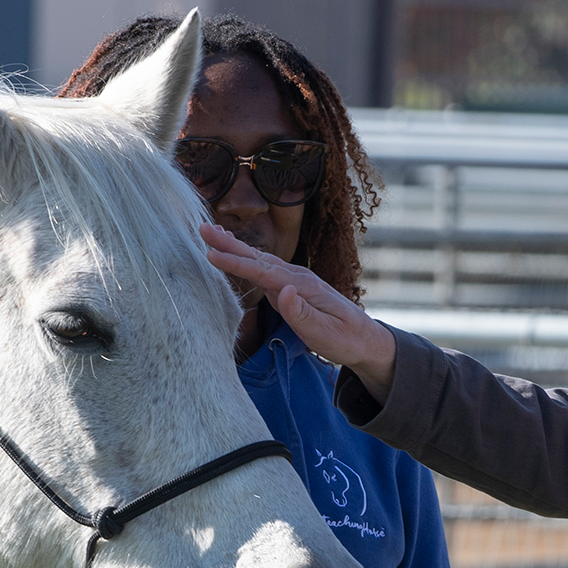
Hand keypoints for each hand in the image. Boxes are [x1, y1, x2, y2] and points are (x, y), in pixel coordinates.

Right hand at [201, 223, 398, 400]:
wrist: (365, 338)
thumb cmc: (345, 339)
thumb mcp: (325, 332)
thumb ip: (301, 313)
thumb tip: (281, 291)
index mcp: (302, 285)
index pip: (263, 272)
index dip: (236, 263)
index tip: (211, 255)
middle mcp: (296, 276)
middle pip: (257, 258)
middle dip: (229, 244)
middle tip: (201, 229)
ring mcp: (294, 280)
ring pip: (259, 260)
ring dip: (234, 246)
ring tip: (211, 233)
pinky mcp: (291, 287)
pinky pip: (263, 269)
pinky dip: (245, 258)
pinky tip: (235, 253)